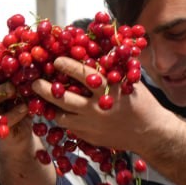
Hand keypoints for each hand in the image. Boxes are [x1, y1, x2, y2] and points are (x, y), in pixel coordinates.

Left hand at [33, 56, 169, 156]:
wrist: (151, 133)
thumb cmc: (141, 102)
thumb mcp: (128, 79)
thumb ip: (110, 66)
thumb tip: (94, 46)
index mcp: (107, 90)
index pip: (82, 74)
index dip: (66, 65)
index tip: (56, 59)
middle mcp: (96, 109)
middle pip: (62, 98)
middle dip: (44, 89)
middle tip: (34, 82)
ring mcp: (91, 126)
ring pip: (60, 116)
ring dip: (50, 106)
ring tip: (42, 98)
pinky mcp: (89, 138)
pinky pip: (69, 128)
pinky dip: (63, 118)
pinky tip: (58, 111)